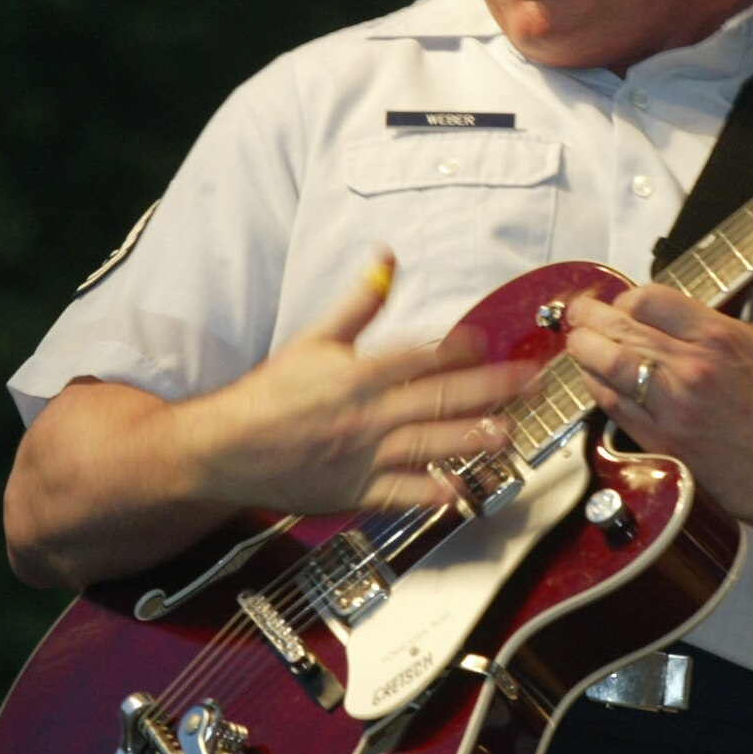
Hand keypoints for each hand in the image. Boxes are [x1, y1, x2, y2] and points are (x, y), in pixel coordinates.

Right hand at [187, 250, 534, 514]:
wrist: (225, 447)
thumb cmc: (270, 394)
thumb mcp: (314, 338)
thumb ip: (358, 302)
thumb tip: (386, 258)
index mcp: (357, 374)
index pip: (417, 356)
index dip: (456, 349)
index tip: (489, 342)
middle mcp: (365, 414)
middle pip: (436, 398)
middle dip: (489, 390)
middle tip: (528, 384)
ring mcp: (362, 455)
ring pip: (425, 445)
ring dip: (469, 440)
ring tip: (507, 436)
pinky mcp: (354, 490)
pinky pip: (398, 494)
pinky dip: (428, 494)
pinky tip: (459, 494)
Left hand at [560, 254, 752, 536]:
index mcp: (719, 336)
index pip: (649, 299)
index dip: (628, 297)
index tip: (624, 303)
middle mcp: (693, 368)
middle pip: (621, 327)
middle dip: (590, 317)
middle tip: (579, 313)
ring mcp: (673, 406)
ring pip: (608, 364)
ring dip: (583, 348)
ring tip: (577, 341)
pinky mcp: (660, 439)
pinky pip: (611, 404)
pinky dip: (594, 385)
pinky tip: (592, 377)